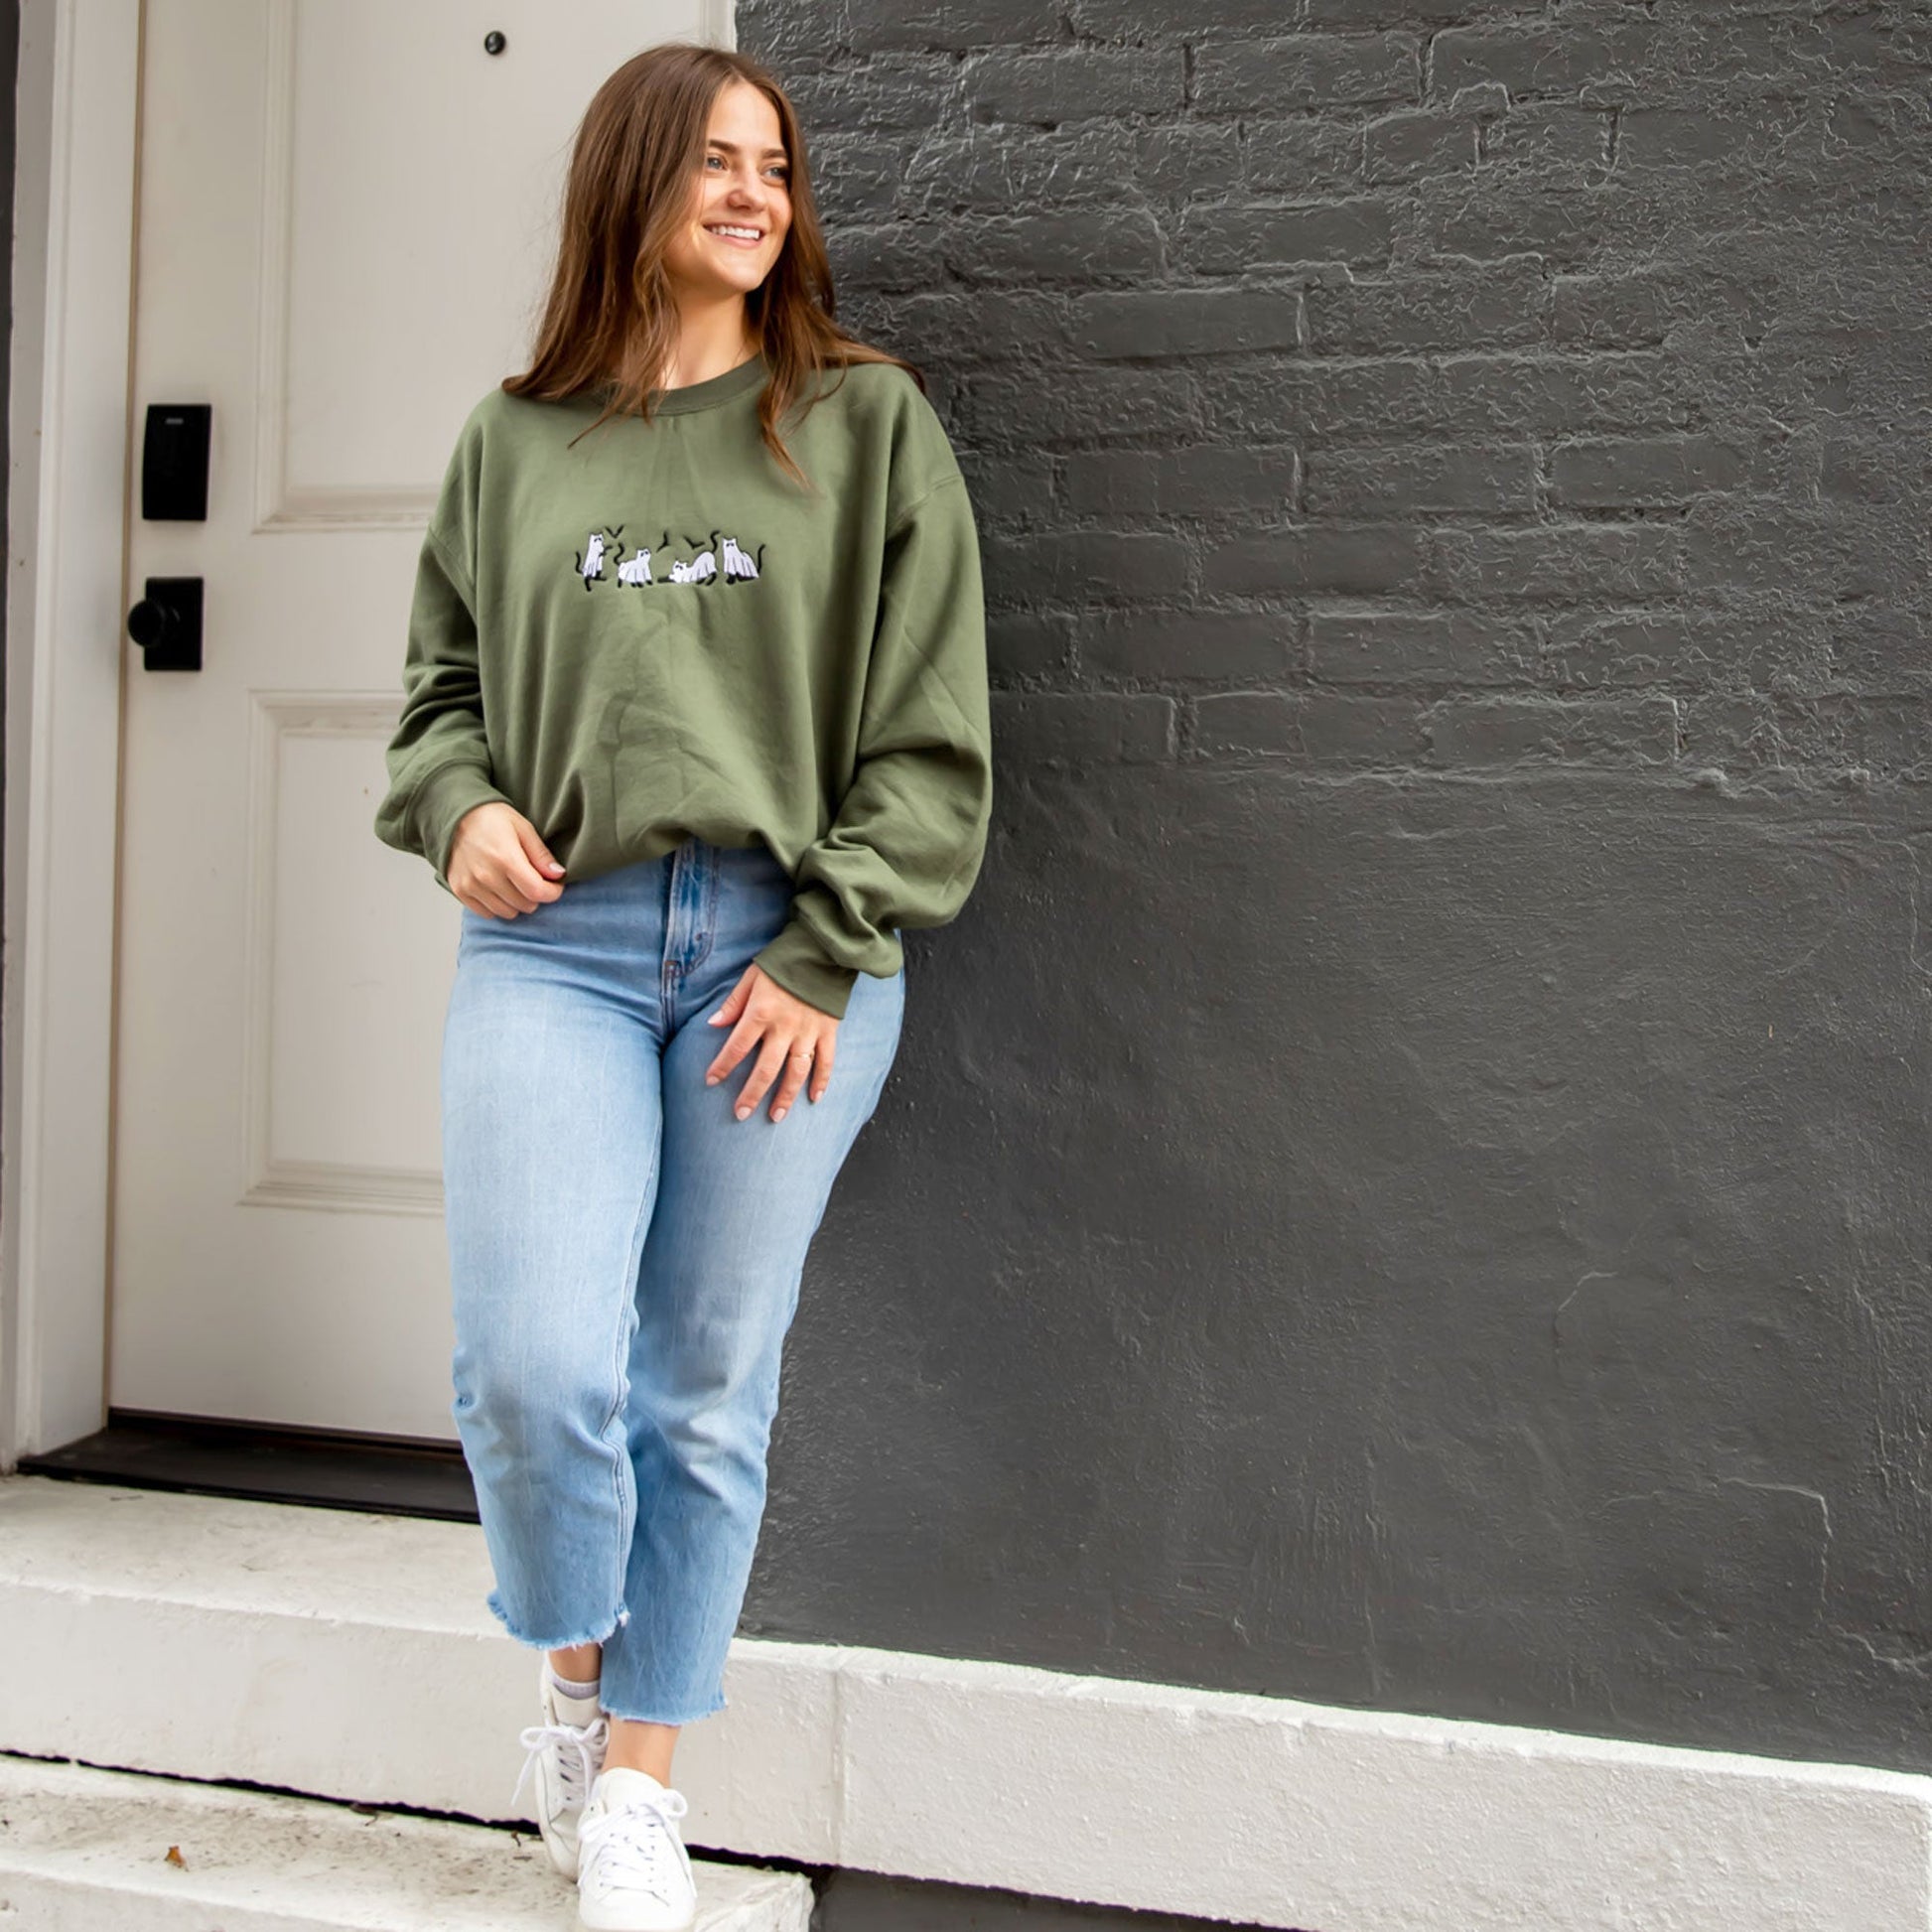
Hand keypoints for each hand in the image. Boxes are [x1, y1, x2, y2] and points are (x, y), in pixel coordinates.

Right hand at [447, 802, 565, 917]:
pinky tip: (498, 889)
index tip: (554, 886)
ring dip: (517, 902)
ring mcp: (471, 885)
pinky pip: (487, 913)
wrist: (455, 816)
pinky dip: (497, 905)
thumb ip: (541, 854)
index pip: (537, 892)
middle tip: (533, 880)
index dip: (553, 892)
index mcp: (505, 858)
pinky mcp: (460, 890)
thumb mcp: (523, 828)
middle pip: (525, 905)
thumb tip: (558, 874)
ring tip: (515, 883)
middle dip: (535, 895)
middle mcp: (486, 875)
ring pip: (507, 912)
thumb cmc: (491, 819)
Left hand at [705, 963, 837, 1122]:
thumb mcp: (751, 977)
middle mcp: (785, 1027)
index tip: (710, 1081)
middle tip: (740, 1114)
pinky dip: (821, 1081)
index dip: (722, 1066)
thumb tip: (712, 1025)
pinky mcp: (828, 1031)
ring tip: (775, 1116)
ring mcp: (809, 1032)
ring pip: (796, 1072)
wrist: (822, 951)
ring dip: (785, 1096)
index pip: (737, 1047)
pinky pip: (826, 1062)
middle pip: (766, 1069)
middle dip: (751, 1094)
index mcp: (761, 1013)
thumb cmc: (782, 963)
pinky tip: (814, 1098)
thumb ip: (733, 1003)